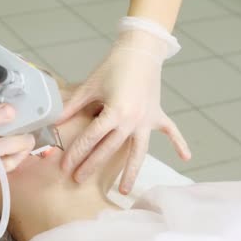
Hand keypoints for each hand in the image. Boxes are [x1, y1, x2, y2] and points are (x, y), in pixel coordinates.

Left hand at [59, 17, 190, 193]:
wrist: (139, 50)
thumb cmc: (113, 66)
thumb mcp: (90, 86)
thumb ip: (72, 106)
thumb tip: (54, 121)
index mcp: (114, 112)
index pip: (91, 138)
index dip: (76, 153)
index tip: (65, 166)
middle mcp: (132, 120)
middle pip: (109, 149)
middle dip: (92, 165)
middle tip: (78, 180)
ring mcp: (147, 120)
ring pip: (138, 151)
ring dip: (131, 171)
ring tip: (124, 190)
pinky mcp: (157, 114)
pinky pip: (170, 131)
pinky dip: (179, 142)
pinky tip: (186, 157)